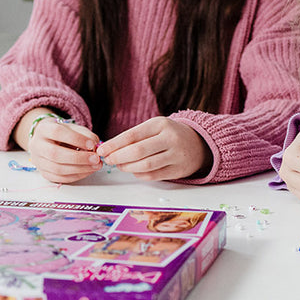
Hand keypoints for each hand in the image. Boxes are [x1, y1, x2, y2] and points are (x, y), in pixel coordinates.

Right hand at [27, 118, 101, 183]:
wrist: (47, 140)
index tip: (92, 144)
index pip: (57, 132)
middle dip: (79, 158)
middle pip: (55, 154)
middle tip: (96, 159)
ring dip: (79, 169)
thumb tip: (95, 146)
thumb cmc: (63, 133)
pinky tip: (87, 171)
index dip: (76, 139)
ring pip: (57, 169)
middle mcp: (37, 145)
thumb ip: (86, 135)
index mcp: (43, 129)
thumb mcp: (74, 128)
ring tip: (95, 166)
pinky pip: (59, 178)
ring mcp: (38, 161)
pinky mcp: (43, 173)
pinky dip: (76, 176)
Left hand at [96, 117, 211, 180]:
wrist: (198, 143)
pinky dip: (139, 174)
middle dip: (118, 157)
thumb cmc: (169, 134)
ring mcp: (176, 155)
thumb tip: (109, 149)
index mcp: (161, 124)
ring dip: (127, 167)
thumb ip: (135, 136)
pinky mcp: (178, 170)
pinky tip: (134, 170)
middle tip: (108, 160)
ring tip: (119, 165)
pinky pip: (153, 176)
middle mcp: (170, 138)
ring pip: (145, 165)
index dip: (114, 144)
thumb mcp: (155, 127)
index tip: (101, 150)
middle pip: (138, 151)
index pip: (132, 135)